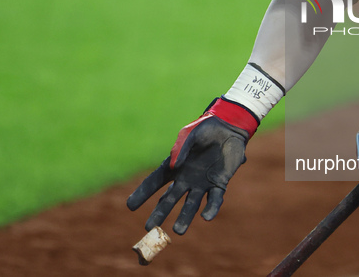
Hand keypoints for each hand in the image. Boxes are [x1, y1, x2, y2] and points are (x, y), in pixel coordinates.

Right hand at [127, 97, 258, 234]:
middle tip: (150, 228)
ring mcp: (202, 183)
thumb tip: (174, 165)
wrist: (228, 128)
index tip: (130, 206)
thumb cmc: (205, 129)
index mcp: (175, 166)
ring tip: (178, 231)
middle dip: (159, 213)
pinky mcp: (219, 183)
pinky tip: (206, 217)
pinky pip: (214, 199)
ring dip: (185, 218)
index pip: (155, 181)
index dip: (142, 193)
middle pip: (169, 199)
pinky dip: (211, 209)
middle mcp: (186, 178)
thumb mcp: (190, 134)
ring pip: (191, 204)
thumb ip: (181, 148)